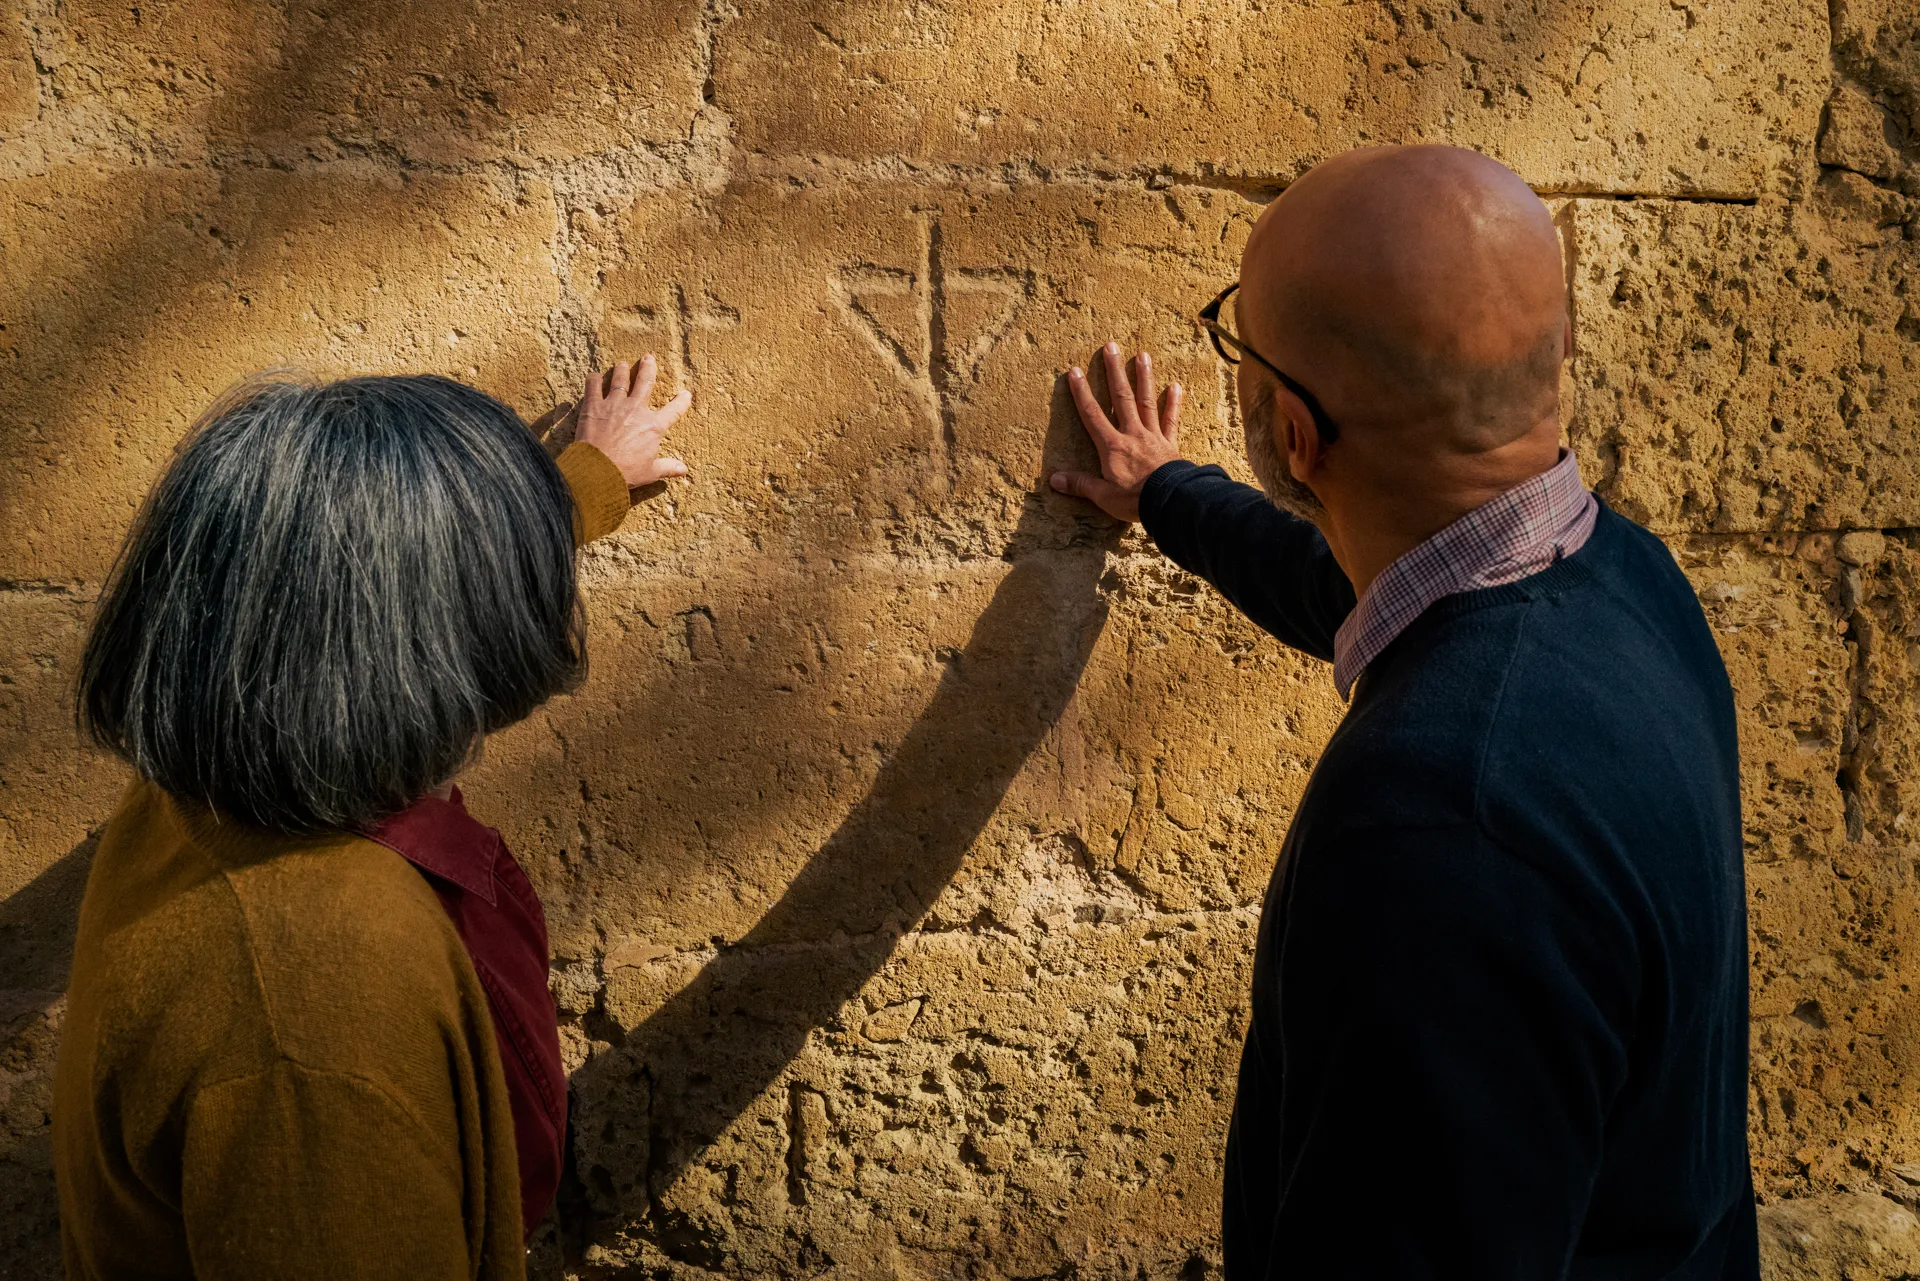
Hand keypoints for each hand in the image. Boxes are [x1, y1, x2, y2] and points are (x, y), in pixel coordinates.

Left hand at [574, 355, 690, 487]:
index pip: (673, 410)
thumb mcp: (651, 472)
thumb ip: (668, 467)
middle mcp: (636, 410)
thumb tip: (684, 470)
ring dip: (622, 370)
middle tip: (649, 357)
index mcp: (653, 427)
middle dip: (648, 368)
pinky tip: (594, 375)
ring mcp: (615, 405)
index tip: (686, 394)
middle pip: (645, 383)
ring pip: (620, 380)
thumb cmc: (626, 472)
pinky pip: (593, 387)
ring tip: (623, 364)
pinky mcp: (594, 406)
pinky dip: (594, 379)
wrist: (598, 470)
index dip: (681, 401)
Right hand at [1050, 341, 1183, 522]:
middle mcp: (1131, 434)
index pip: (1092, 414)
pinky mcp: (1170, 444)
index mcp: (1112, 446)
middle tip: (1111, 346)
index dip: (1082, 393)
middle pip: (1121, 398)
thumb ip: (1080, 484)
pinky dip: (1174, 403)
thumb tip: (1054, 479)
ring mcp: (1153, 436)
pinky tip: (1176, 385)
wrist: (1170, 502)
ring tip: (1142, 354)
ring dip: (1143, 377)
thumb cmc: (1135, 500)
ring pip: (1146, 401)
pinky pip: (1171, 420)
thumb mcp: (1102, 495)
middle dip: (1114, 371)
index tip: (1075, 371)